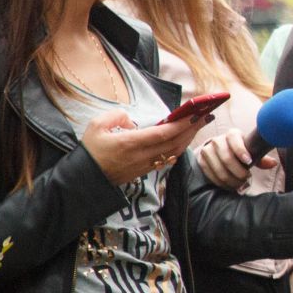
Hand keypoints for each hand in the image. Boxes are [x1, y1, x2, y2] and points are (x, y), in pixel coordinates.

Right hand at [81, 110, 207, 185]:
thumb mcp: (96, 126)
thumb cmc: (90, 150)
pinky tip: (184, 141)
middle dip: (192, 128)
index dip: (182, 124)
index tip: (196, 114)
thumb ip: (116, 116)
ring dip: (188, 138)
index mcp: (131, 143)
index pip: (164, 133)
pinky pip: (167, 159)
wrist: (86, 178)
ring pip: (174, 152)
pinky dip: (179, 149)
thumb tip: (133, 121)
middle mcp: (142, 155)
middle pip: (175, 142)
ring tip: (198, 125)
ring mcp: (145, 165)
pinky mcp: (145, 171)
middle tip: (206, 115)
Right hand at [195, 129, 276, 191]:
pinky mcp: (201, 160)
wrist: (219, 150)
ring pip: (218, 168)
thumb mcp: (250, 150)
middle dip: (238, 171)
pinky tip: (229, 186)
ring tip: (239, 184)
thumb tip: (272, 163)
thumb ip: (261, 157)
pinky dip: (221, 183)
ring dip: (230, 180)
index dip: (241, 151)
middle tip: (246, 179)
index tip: (248, 162)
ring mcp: (207, 150)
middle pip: (226, 157)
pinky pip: (210, 174)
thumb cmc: (240, 151)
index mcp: (232, 134)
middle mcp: (218, 140)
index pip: (234, 139)